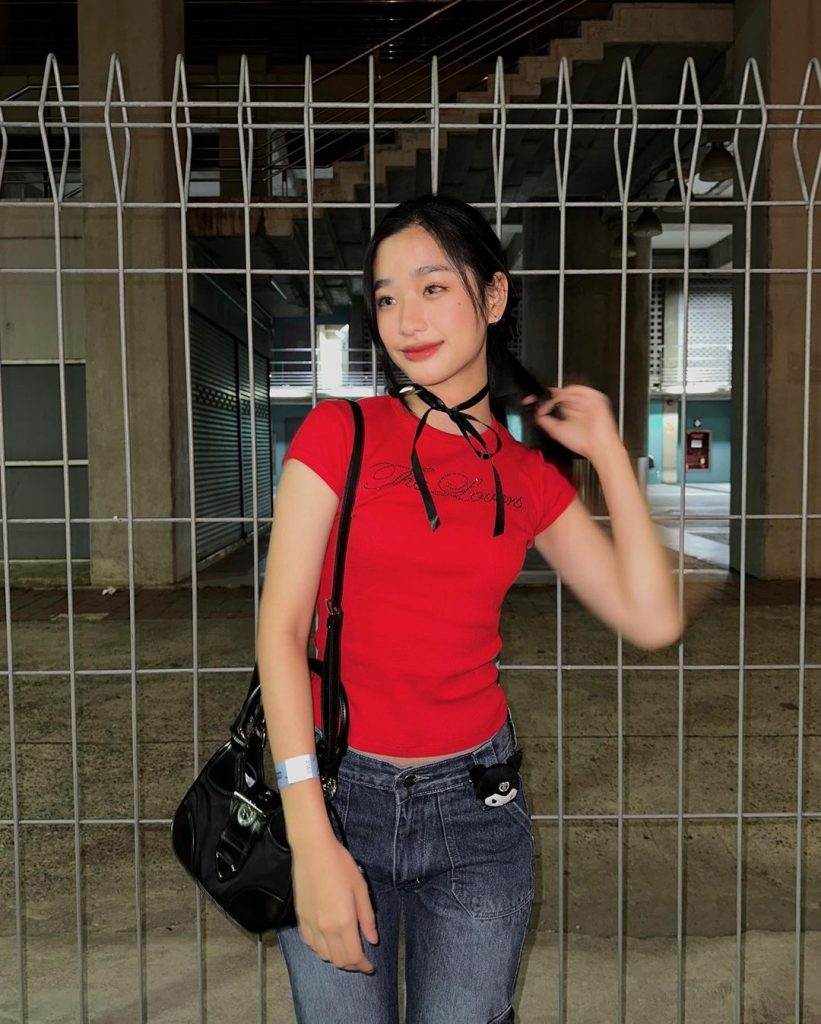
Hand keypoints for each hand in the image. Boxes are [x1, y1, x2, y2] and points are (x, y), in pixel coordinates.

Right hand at [292, 834, 378, 972]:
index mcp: (344, 922)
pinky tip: (327, 942)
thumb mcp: (361, 888)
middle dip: (352, 965)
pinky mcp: (301, 919)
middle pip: (339, 960)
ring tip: (346, 952)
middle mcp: (325, 928)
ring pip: (323, 955)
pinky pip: (310, 944)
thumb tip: (372, 940)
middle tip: (361, 961)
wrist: (313, 851)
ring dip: (336, 958)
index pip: (354, 956)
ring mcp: (311, 925)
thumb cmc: (340, 865)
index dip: (363, 966)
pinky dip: (320, 950)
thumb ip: (367, 917)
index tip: (370, 967)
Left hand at [522, 385, 620, 461]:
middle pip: (558, 393)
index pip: (553, 400)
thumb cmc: (582, 442)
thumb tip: (535, 410)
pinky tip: (560, 401)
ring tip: (549, 405)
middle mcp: (577, 405)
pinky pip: (578, 390)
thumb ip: (544, 420)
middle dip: (547, 397)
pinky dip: (567, 394)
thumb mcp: (556, 431)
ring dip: (556, 396)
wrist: (599, 447)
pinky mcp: (594, 397)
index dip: (541, 399)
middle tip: (536, 402)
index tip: (528, 400)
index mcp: (569, 412)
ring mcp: (586, 400)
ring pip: (567, 390)